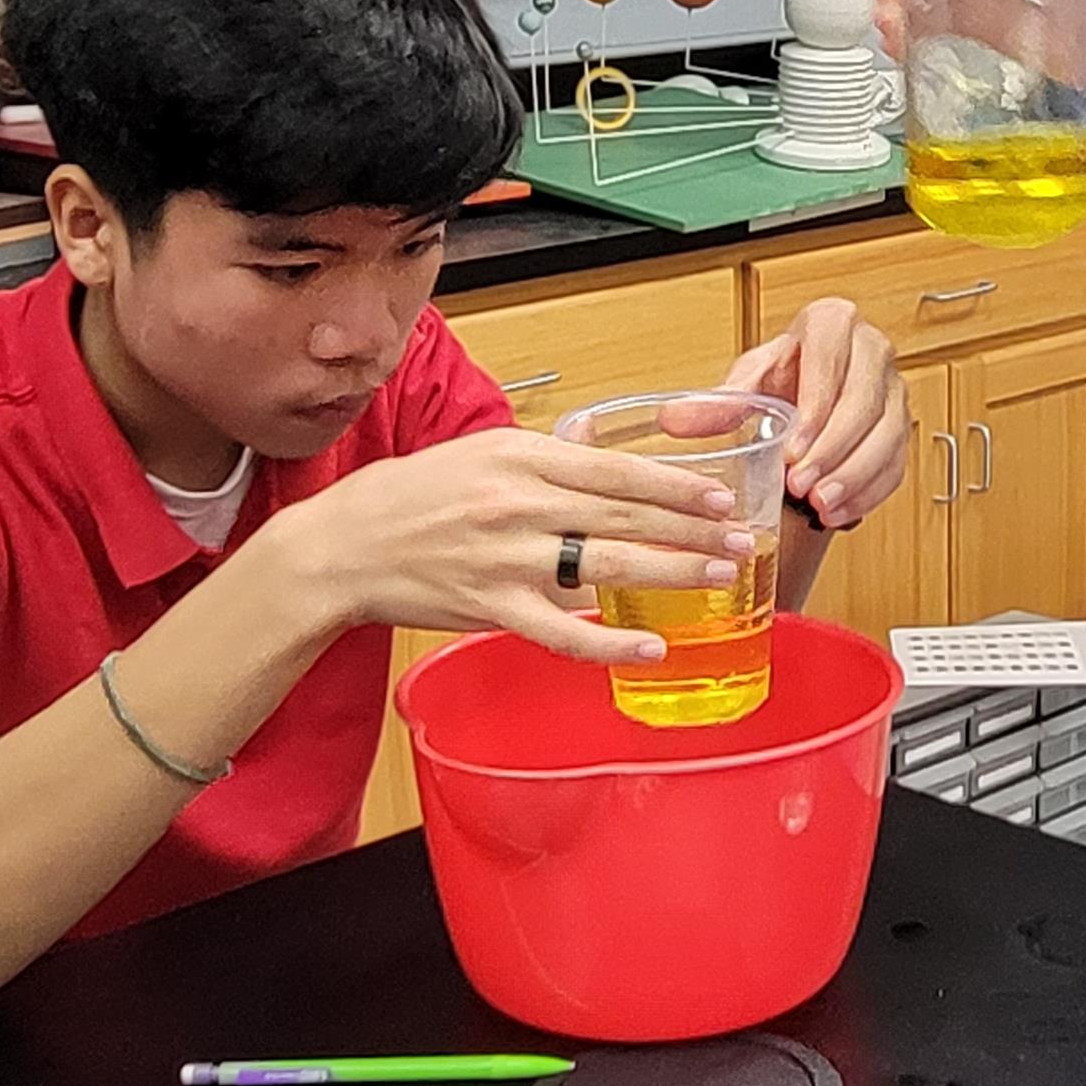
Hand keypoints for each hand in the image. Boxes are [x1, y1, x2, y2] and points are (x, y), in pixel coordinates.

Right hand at [273, 427, 757, 662]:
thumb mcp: (479, 450)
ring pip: (608, 565)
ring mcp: (506, 558)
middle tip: (742, 538)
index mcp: (520, 456)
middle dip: (694, 528)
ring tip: (719, 577)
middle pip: (626, 516)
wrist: (343, 546)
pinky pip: (563, 630)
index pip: (616, 469)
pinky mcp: (491, 607)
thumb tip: (598, 440)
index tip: (720, 495)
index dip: (676, 484)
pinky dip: (610, 640)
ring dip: (673, 572)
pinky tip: (651, 645)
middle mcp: (518, 503)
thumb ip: (546, 452)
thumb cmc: (412, 495)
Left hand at [720, 298, 906, 529]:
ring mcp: (893, 390)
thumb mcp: (745, 384)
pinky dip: (868, 493)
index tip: (792, 450)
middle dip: (834, 451)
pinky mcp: (901, 428)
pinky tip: (839, 512)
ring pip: (887, 435)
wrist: (806, 394)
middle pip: (865, 402)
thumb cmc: (781, 379)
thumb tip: (673, 419)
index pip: (832, 358)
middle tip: (802, 487)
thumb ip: (714, 404)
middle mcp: (872, 350)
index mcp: (833, 323)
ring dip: (854, 477)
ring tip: (821, 505)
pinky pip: (896, 463)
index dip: (816, 407)